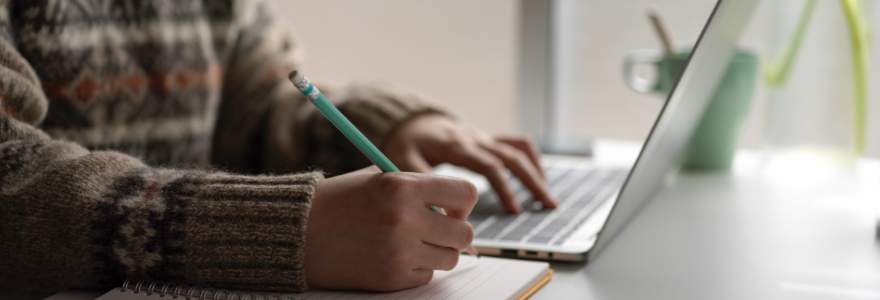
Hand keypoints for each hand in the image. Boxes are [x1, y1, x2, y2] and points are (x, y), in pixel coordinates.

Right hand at [305, 166, 477, 290]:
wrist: (299, 232)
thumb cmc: (341, 201)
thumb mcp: (380, 178)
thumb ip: (421, 189)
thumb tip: (459, 212)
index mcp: (403, 186)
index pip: (466, 193)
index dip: (462, 202)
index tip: (449, 207)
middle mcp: (405, 219)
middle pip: (465, 233)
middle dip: (454, 232)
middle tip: (435, 229)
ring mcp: (399, 252)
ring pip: (450, 258)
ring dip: (437, 252)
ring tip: (411, 242)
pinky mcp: (391, 278)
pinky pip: (426, 276)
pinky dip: (416, 268)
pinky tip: (392, 255)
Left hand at [384, 115, 556, 213]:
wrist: (409, 121)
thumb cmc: (406, 144)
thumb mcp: (405, 163)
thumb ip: (424, 191)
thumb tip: (443, 223)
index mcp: (457, 145)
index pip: (489, 165)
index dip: (504, 187)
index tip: (514, 211)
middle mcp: (475, 139)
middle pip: (513, 157)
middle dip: (532, 182)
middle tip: (548, 206)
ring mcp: (484, 137)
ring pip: (519, 150)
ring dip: (536, 172)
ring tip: (548, 199)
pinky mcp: (488, 139)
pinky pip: (516, 143)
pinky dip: (531, 158)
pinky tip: (539, 177)